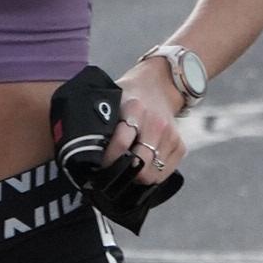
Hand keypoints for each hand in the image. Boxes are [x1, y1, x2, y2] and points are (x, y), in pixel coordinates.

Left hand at [107, 62, 187, 185]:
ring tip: (127, 171)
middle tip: (112, 173)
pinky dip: (153, 175)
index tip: (98, 167)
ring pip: (152, 173)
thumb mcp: (113, 99)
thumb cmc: (131, 96)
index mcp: (134, 109)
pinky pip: (165, 173)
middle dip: (123, 173)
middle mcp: (155, 122)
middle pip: (139, 163)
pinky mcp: (179, 144)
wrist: (160, 84)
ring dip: (137, 177)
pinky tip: (143, 168)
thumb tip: (82, 149)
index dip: (108, 161)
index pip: (121, 144)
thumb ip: (103, 121)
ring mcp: (169, 134)